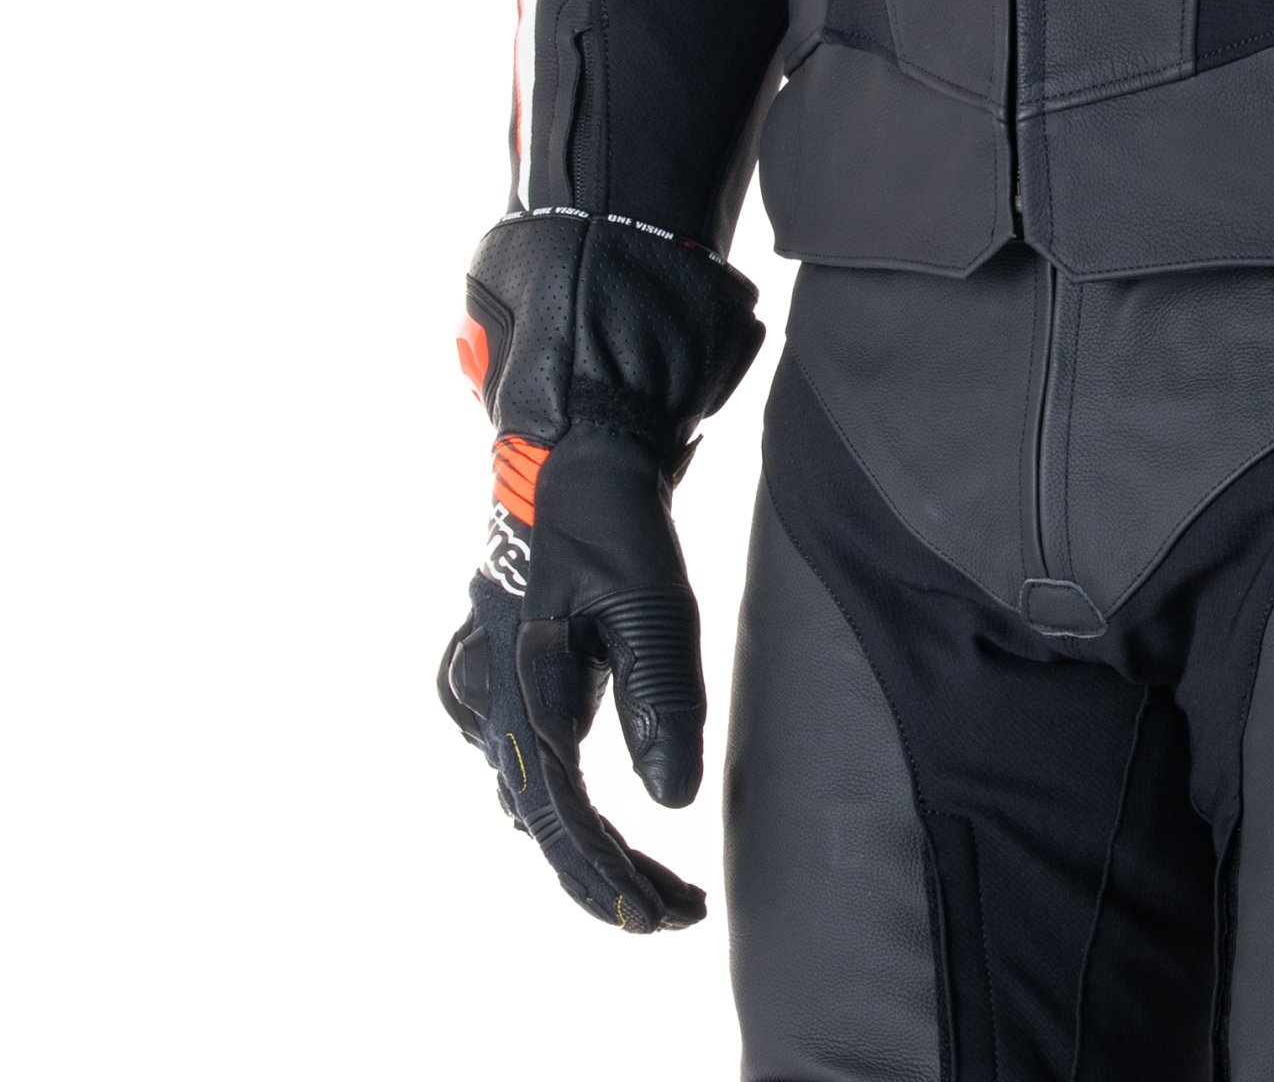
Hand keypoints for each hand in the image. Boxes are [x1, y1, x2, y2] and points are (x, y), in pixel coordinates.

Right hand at [436, 423, 712, 934]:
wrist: (574, 466)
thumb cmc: (614, 528)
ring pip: (540, 801)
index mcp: (517, 684)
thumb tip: (672, 798)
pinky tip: (630, 841)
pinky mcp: (505, 694)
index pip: (555, 807)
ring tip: (666, 893)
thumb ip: (660, 696)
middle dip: (607, 876)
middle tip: (677, 918)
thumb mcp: (653, 602)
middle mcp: (486, 704)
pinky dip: (582, 810)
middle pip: (546, 817)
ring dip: (596, 848)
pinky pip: (539, 772)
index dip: (601, 872)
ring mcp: (487, 700)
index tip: (654, 919)